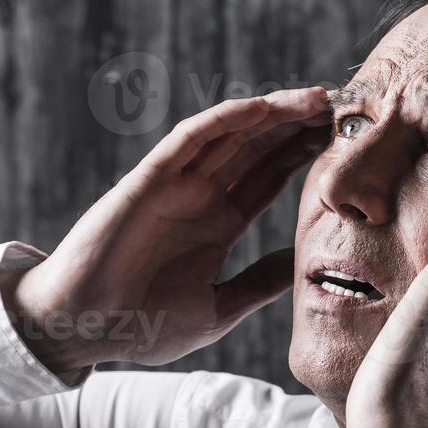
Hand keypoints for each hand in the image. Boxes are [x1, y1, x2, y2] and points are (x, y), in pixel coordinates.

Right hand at [4, 88, 331, 373]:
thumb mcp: (218, 308)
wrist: (83, 328)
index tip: (345, 143)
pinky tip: (260, 108)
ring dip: (272, 113)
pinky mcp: (150, 180)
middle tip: (344, 107)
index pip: (268, 180)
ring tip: (316, 99)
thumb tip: (303, 265)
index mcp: (216, 225)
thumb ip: (259, 283)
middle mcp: (199, 197)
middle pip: (258, 149)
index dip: (303, 157)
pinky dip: (224, 120)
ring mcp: (176, 185)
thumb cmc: (141, 326)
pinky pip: (190, 139)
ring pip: (232, 135)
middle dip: (298, 127)